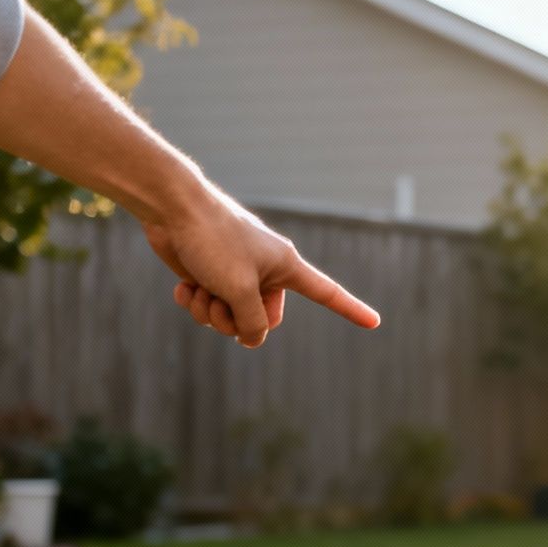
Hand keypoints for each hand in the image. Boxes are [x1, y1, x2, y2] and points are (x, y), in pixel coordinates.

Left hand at [145, 186, 379, 347]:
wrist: (173, 208)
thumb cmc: (213, 241)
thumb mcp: (238, 289)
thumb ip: (251, 323)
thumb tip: (250, 338)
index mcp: (286, 267)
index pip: (327, 293)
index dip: (351, 310)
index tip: (374, 322)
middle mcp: (265, 271)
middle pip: (262, 320)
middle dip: (235, 321)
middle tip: (219, 302)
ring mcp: (236, 273)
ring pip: (229, 316)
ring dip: (210, 311)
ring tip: (199, 289)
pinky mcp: (210, 273)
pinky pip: (208, 304)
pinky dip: (194, 300)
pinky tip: (183, 286)